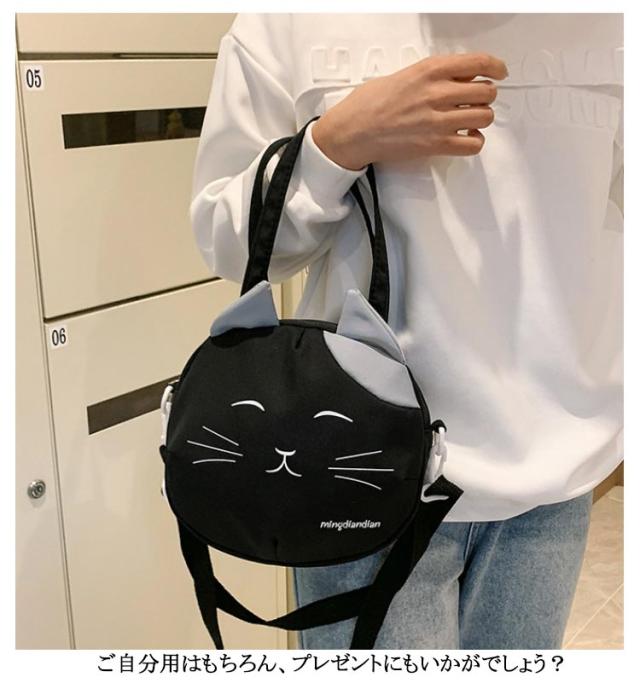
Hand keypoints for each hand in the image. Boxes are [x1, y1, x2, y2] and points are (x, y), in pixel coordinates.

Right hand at [312, 52, 507, 168]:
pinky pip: (473, 144)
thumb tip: (457, 80)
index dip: (495, 68)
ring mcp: (438, 121)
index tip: (498, 73)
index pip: (478, 63)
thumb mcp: (403, 75)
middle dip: (486, 97)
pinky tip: (465, 138)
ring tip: (469, 121)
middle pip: (486, 92)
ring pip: (484, 118)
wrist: (353, 132)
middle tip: (476, 102)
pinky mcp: (435, 145)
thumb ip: (432, 76)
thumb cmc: (370, 104)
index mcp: (430, 70)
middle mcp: (438, 93)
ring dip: (481, 119)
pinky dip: (474, 141)